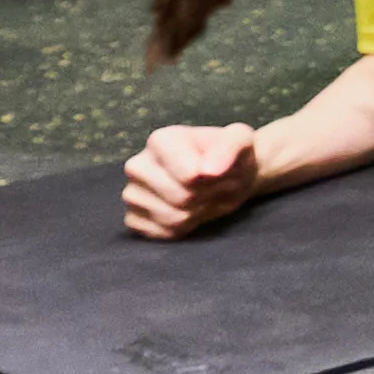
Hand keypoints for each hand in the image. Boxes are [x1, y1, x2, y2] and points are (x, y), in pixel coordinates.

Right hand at [121, 121, 260, 240]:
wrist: (226, 177)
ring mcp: (132, 193)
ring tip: (201, 197)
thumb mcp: (241, 139)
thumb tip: (208, 171)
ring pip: (169, 218)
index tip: (216, 170)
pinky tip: (187, 213)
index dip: (211, 179)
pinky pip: (158, 233)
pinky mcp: (134, 218)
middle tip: (212, 186)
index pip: (188, 175)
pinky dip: (180, 229)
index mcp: (160, 141)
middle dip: (204, 197)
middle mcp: (138, 165)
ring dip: (195, 214)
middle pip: (179, 198)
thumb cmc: (231, 156)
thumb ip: (230, 146)